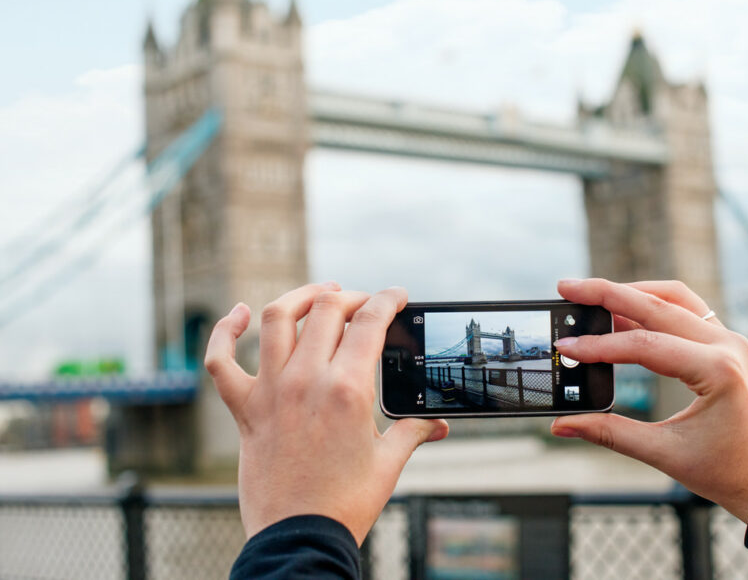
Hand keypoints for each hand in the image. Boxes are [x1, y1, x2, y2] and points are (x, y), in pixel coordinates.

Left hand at [204, 282, 448, 541]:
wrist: (299, 539)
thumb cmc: (345, 504)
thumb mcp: (388, 462)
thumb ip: (413, 432)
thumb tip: (438, 424)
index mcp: (348, 389)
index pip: (371, 321)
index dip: (387, 299)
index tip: (396, 296)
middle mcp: (306, 380)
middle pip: (327, 310)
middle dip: (351, 297)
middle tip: (363, 302)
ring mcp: (270, 391)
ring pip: (276, 319)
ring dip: (300, 297)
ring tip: (319, 295)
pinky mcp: (244, 409)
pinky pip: (221, 360)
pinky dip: (225, 331)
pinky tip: (240, 314)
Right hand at [550, 278, 747, 522]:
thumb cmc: (724, 470)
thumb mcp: (663, 453)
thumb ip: (609, 433)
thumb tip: (562, 425)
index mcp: (717, 370)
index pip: (646, 345)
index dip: (600, 346)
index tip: (567, 348)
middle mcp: (727, 345)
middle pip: (658, 305)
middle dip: (608, 294)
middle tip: (569, 288)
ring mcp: (728, 340)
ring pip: (674, 297)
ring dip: (633, 292)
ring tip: (592, 296)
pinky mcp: (724, 343)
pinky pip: (685, 310)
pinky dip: (652, 305)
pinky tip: (622, 312)